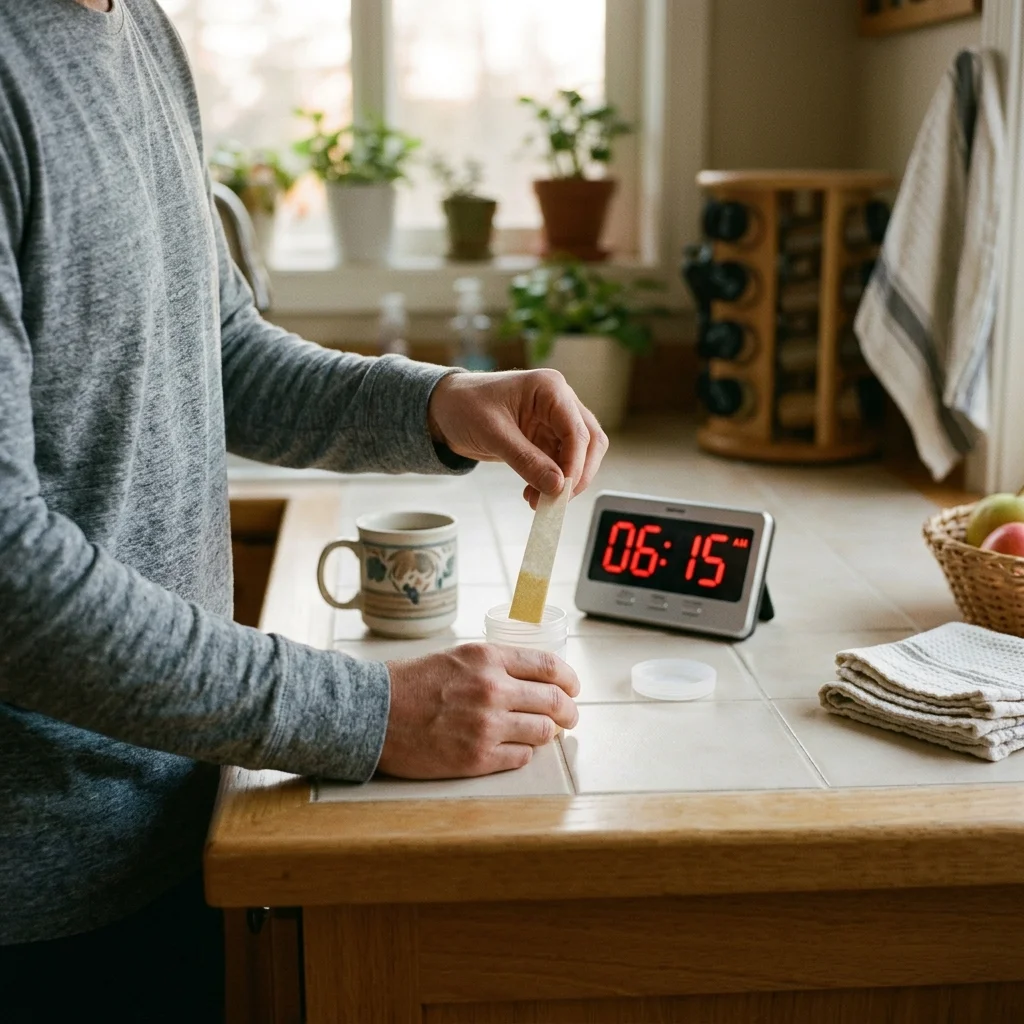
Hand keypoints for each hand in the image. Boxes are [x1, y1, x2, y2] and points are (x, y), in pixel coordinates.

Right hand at [379, 643, 579, 778]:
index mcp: (488, 658)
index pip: (549, 666)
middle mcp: (492, 689)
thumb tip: (531, 677)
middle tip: (569, 716)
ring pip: (542, 732)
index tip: (573, 687)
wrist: (374, 713)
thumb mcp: (457, 657)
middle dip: (568, 710)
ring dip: (547, 733)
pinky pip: (520, 757)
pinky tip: (514, 749)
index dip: (569, 679)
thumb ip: (494, 664)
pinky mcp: (477, 758)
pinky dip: (522, 753)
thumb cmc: (411, 683)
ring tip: (543, 733)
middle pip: (554, 701)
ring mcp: (486, 726)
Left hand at [428, 369, 608, 506]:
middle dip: (578, 474)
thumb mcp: (493, 434)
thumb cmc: (465, 406)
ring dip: (563, 481)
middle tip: (559, 500)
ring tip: (540, 501)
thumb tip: (556, 486)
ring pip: (579, 455)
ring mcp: (554, 420)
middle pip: (589, 441)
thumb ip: (526, 460)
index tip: (562, 491)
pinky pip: (560, 463)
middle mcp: (559, 401)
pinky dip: (551, 481)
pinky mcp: (546, 437)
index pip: (577, 430)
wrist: (446, 408)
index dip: (575, 464)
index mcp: (550, 388)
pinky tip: (533, 494)